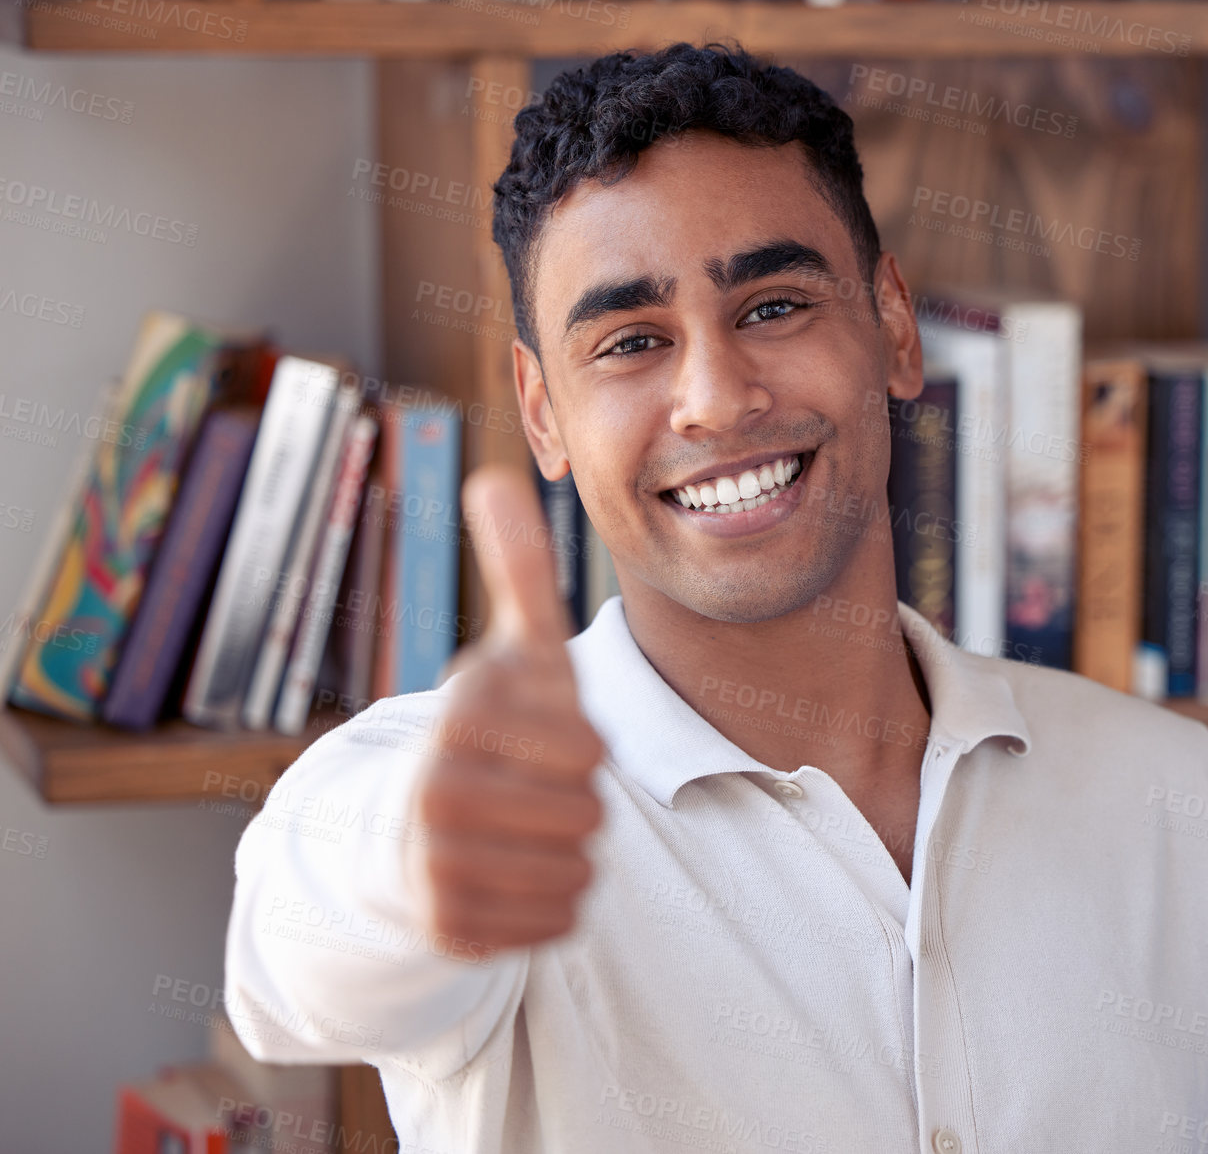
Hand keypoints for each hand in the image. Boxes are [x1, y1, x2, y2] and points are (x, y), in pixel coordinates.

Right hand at [405, 465, 604, 948]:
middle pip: (587, 816)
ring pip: (576, 872)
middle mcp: (435, 789)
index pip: (590, 751)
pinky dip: (552, 906)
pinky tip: (512, 875)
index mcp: (462, 714)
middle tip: (532, 790)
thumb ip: (521, 567)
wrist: (421, 822)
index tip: (540, 737)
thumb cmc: (496, 728)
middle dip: (578, 804)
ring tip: (522, 829)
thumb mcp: (519, 650)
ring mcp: (435, 864)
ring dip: (568, 853)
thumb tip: (495, 476)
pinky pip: (557, 924)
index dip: (582, 747)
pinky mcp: (448, 927)